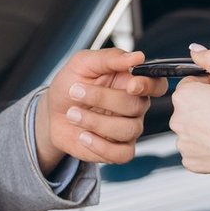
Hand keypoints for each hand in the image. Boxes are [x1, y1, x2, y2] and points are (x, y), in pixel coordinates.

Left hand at [36, 49, 169, 168]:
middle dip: (103, 99)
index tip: (130, 85)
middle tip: (75, 91)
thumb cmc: (70, 85)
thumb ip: (110, 58)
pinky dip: (101, 146)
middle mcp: (135, 107)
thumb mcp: (83, 63)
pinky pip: (122, 154)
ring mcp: (128, 129)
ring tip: (72, 114)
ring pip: (128, 130)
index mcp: (131, 82)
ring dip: (96, 122)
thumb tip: (138, 57)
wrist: (52, 112)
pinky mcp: (117, 150)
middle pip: (137, 106)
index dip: (148, 86)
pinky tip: (82, 135)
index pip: (157, 85)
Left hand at [169, 44, 209, 194]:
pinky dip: (209, 146)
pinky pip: (197, 148)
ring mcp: (182, 143)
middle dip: (209, 106)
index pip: (192, 83)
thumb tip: (195, 50)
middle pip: (192, 106)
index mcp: (184, 96)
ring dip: (208, 126)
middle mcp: (177, 120)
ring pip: (194, 128)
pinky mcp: (190, 161)